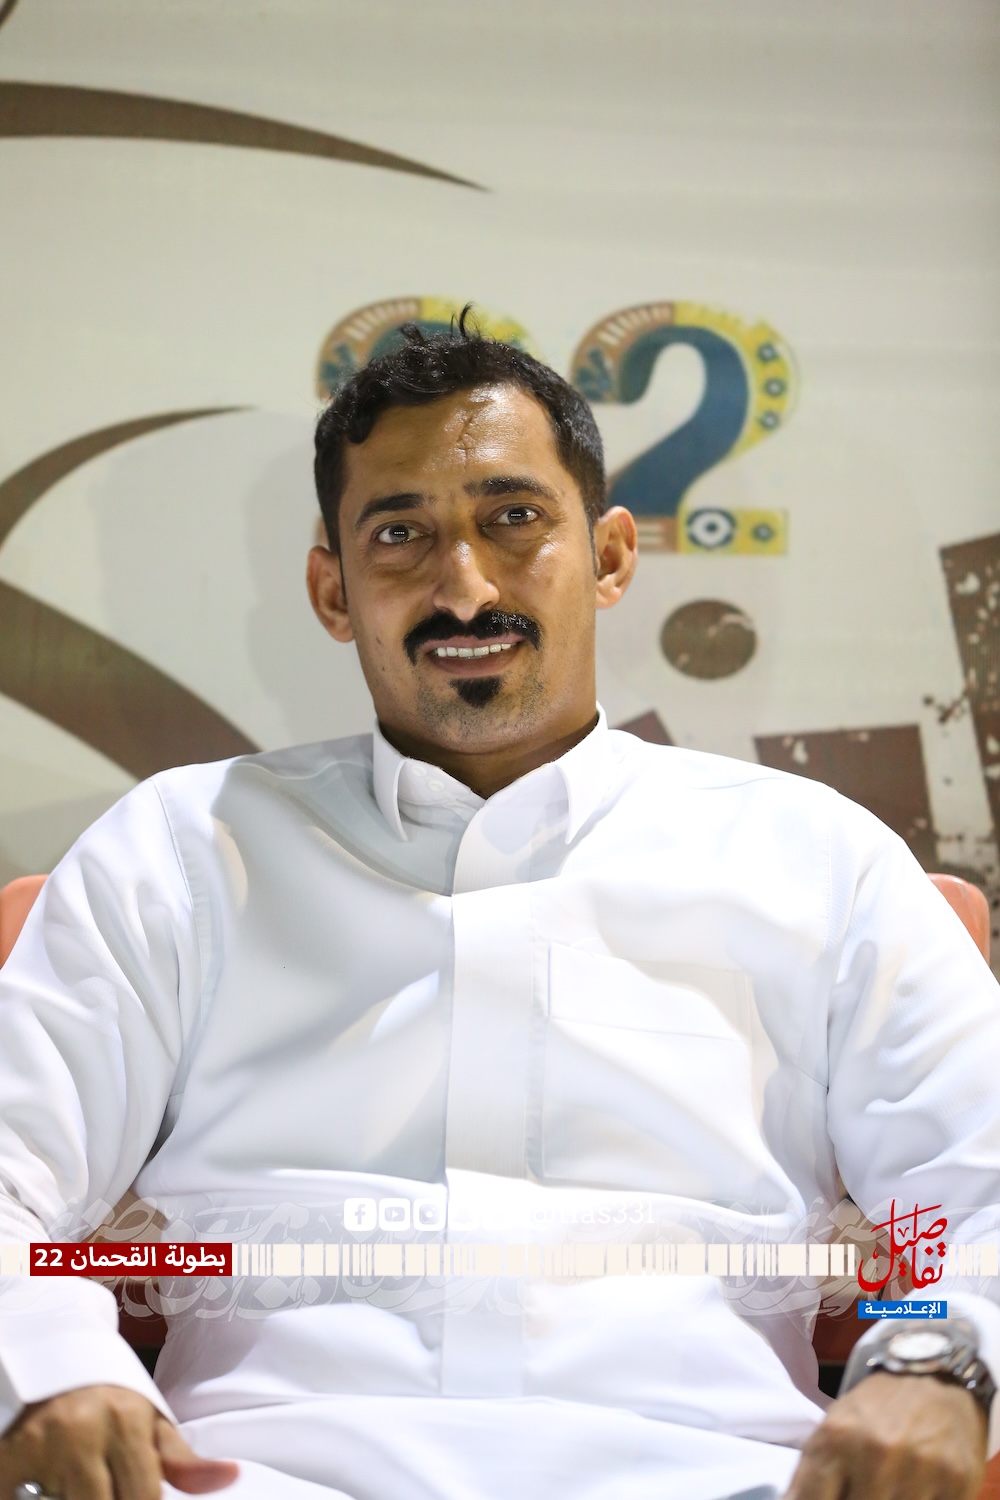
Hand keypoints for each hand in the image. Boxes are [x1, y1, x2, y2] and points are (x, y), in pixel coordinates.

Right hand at [0, 1385, 238, 1499]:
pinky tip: (45, 1488)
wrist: (49, 1352)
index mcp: (127, 1421)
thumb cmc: (107, 1394)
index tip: (133, 1496)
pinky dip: (34, 1498)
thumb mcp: (147, 1418)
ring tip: (82, 1485)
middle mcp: (85, 1430)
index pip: (144, 1499)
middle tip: (108, 1487)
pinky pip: (24, 1499)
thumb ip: (182, 1459)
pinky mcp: (10, 1456)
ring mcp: (43, 1444)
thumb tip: (231, 1476)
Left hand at [785, 1372, 987, 1498]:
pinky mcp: (957, 1481)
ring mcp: (920, 1469)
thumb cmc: (876, 1410)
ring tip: (883, 1489)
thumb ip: (810, 1477)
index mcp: (836, 1438)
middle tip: (860, 1490)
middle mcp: (877, 1452)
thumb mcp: (833, 1431)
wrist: (933, 1374)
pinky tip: (915, 1493)